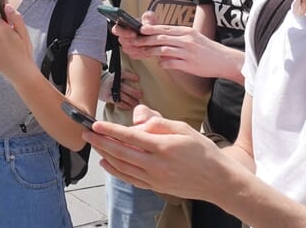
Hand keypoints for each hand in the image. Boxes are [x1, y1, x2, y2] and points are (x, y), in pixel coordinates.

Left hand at [84, 104, 227, 201]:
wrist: (218, 181)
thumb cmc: (202, 151)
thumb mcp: (183, 128)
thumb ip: (158, 122)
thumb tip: (138, 118)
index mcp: (163, 147)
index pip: (130, 137)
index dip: (110, 130)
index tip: (96, 124)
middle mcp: (156, 164)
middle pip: (121, 152)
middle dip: (101, 142)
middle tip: (86, 133)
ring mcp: (154, 178)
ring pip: (122, 166)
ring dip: (105, 155)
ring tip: (93, 144)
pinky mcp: (155, 187)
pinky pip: (129, 178)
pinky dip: (115, 171)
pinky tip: (105, 163)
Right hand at [99, 70, 141, 108]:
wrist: (98, 84)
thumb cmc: (111, 81)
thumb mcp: (115, 76)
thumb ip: (124, 78)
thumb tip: (139, 80)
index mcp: (115, 76)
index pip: (123, 74)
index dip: (130, 76)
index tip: (137, 79)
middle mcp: (112, 83)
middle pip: (124, 87)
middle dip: (132, 91)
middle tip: (140, 95)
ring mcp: (110, 90)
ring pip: (121, 96)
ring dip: (130, 100)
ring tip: (136, 103)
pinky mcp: (107, 97)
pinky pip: (117, 102)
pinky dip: (124, 105)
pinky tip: (129, 106)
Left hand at [123, 12, 242, 80]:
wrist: (224, 60)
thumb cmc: (207, 49)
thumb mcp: (194, 37)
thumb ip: (178, 37)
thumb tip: (162, 38)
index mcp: (186, 32)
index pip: (165, 28)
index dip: (151, 29)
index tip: (140, 30)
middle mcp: (186, 40)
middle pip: (161, 38)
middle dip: (146, 40)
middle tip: (135, 42)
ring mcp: (187, 53)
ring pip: (164, 50)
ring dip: (151, 52)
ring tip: (143, 53)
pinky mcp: (189, 65)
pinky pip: (171, 63)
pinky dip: (163, 63)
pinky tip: (160, 64)